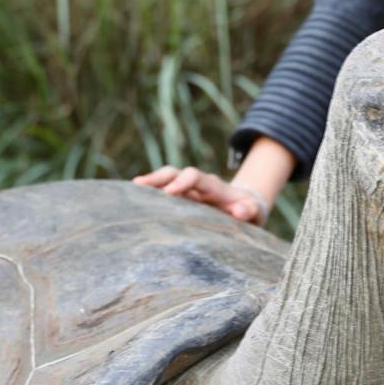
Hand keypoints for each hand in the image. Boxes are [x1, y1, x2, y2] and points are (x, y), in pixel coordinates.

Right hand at [132, 166, 270, 224]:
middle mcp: (196, 185)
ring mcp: (186, 192)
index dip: (183, 182)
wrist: (243, 207)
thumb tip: (240, 212)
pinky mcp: (179, 200)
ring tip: (130, 191)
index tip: (170, 193)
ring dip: (149, 184)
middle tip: (139, 185)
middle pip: (174, 173)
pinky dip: (149, 195)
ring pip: (164, 181)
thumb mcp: (253, 211)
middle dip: (158, 177)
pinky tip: (132, 202)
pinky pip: (161, 194)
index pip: (195, 177)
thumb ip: (249, 210)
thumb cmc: (248, 211)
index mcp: (213, 186)